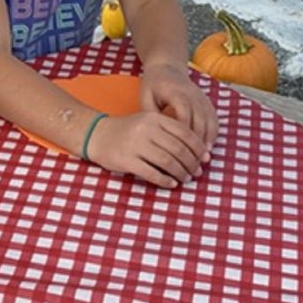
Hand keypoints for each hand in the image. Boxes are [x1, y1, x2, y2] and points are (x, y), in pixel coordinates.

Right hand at [85, 111, 209, 188]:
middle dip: (191, 163)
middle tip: (197, 172)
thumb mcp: (147, 122)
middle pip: (178, 148)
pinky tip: (171, 184)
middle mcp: (146, 129)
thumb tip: (196, 150)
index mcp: (154, 118)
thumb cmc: (127, 130)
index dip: (198, 147)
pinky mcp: (127, 160)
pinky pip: (151, 172)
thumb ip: (168, 131)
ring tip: (186, 179)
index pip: (184, 133)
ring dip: (180, 172)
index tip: (206, 158)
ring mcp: (136, 145)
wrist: (97, 134)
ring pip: (167, 161)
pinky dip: (164, 180)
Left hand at [139, 62, 219, 154]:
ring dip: (208, 140)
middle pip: (199, 119)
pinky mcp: (206, 101)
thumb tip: (157, 138)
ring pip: (209, 120)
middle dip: (198, 141)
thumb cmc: (152, 84)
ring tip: (203, 158)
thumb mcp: (145, 97)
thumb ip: (151, 115)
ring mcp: (202, 97)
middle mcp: (192, 94)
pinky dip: (213, 133)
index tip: (182, 150)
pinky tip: (208, 147)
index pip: (184, 112)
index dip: (185, 131)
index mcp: (175, 92)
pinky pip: (213, 118)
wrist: (166, 67)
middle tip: (194, 161)